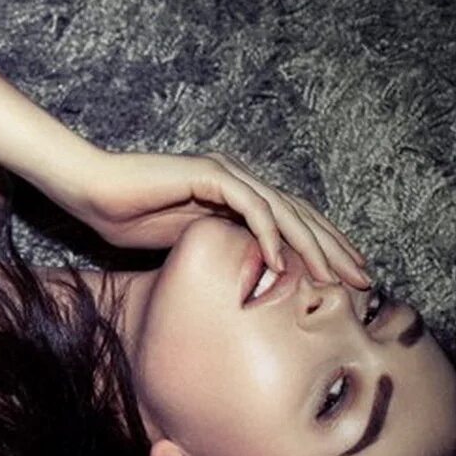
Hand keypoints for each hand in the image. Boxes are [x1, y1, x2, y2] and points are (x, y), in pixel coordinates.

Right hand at [48, 149, 371, 288]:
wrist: (91, 191)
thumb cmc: (124, 218)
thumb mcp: (183, 244)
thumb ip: (219, 252)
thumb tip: (248, 279)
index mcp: (236, 194)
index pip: (292, 222)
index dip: (323, 250)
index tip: (346, 282)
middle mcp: (239, 179)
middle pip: (301, 215)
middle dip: (335, 250)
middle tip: (364, 281)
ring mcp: (227, 174)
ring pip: (285, 211)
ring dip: (313, 246)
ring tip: (335, 277)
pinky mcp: (210, 175)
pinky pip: (251, 207)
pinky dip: (270, 235)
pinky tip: (284, 263)